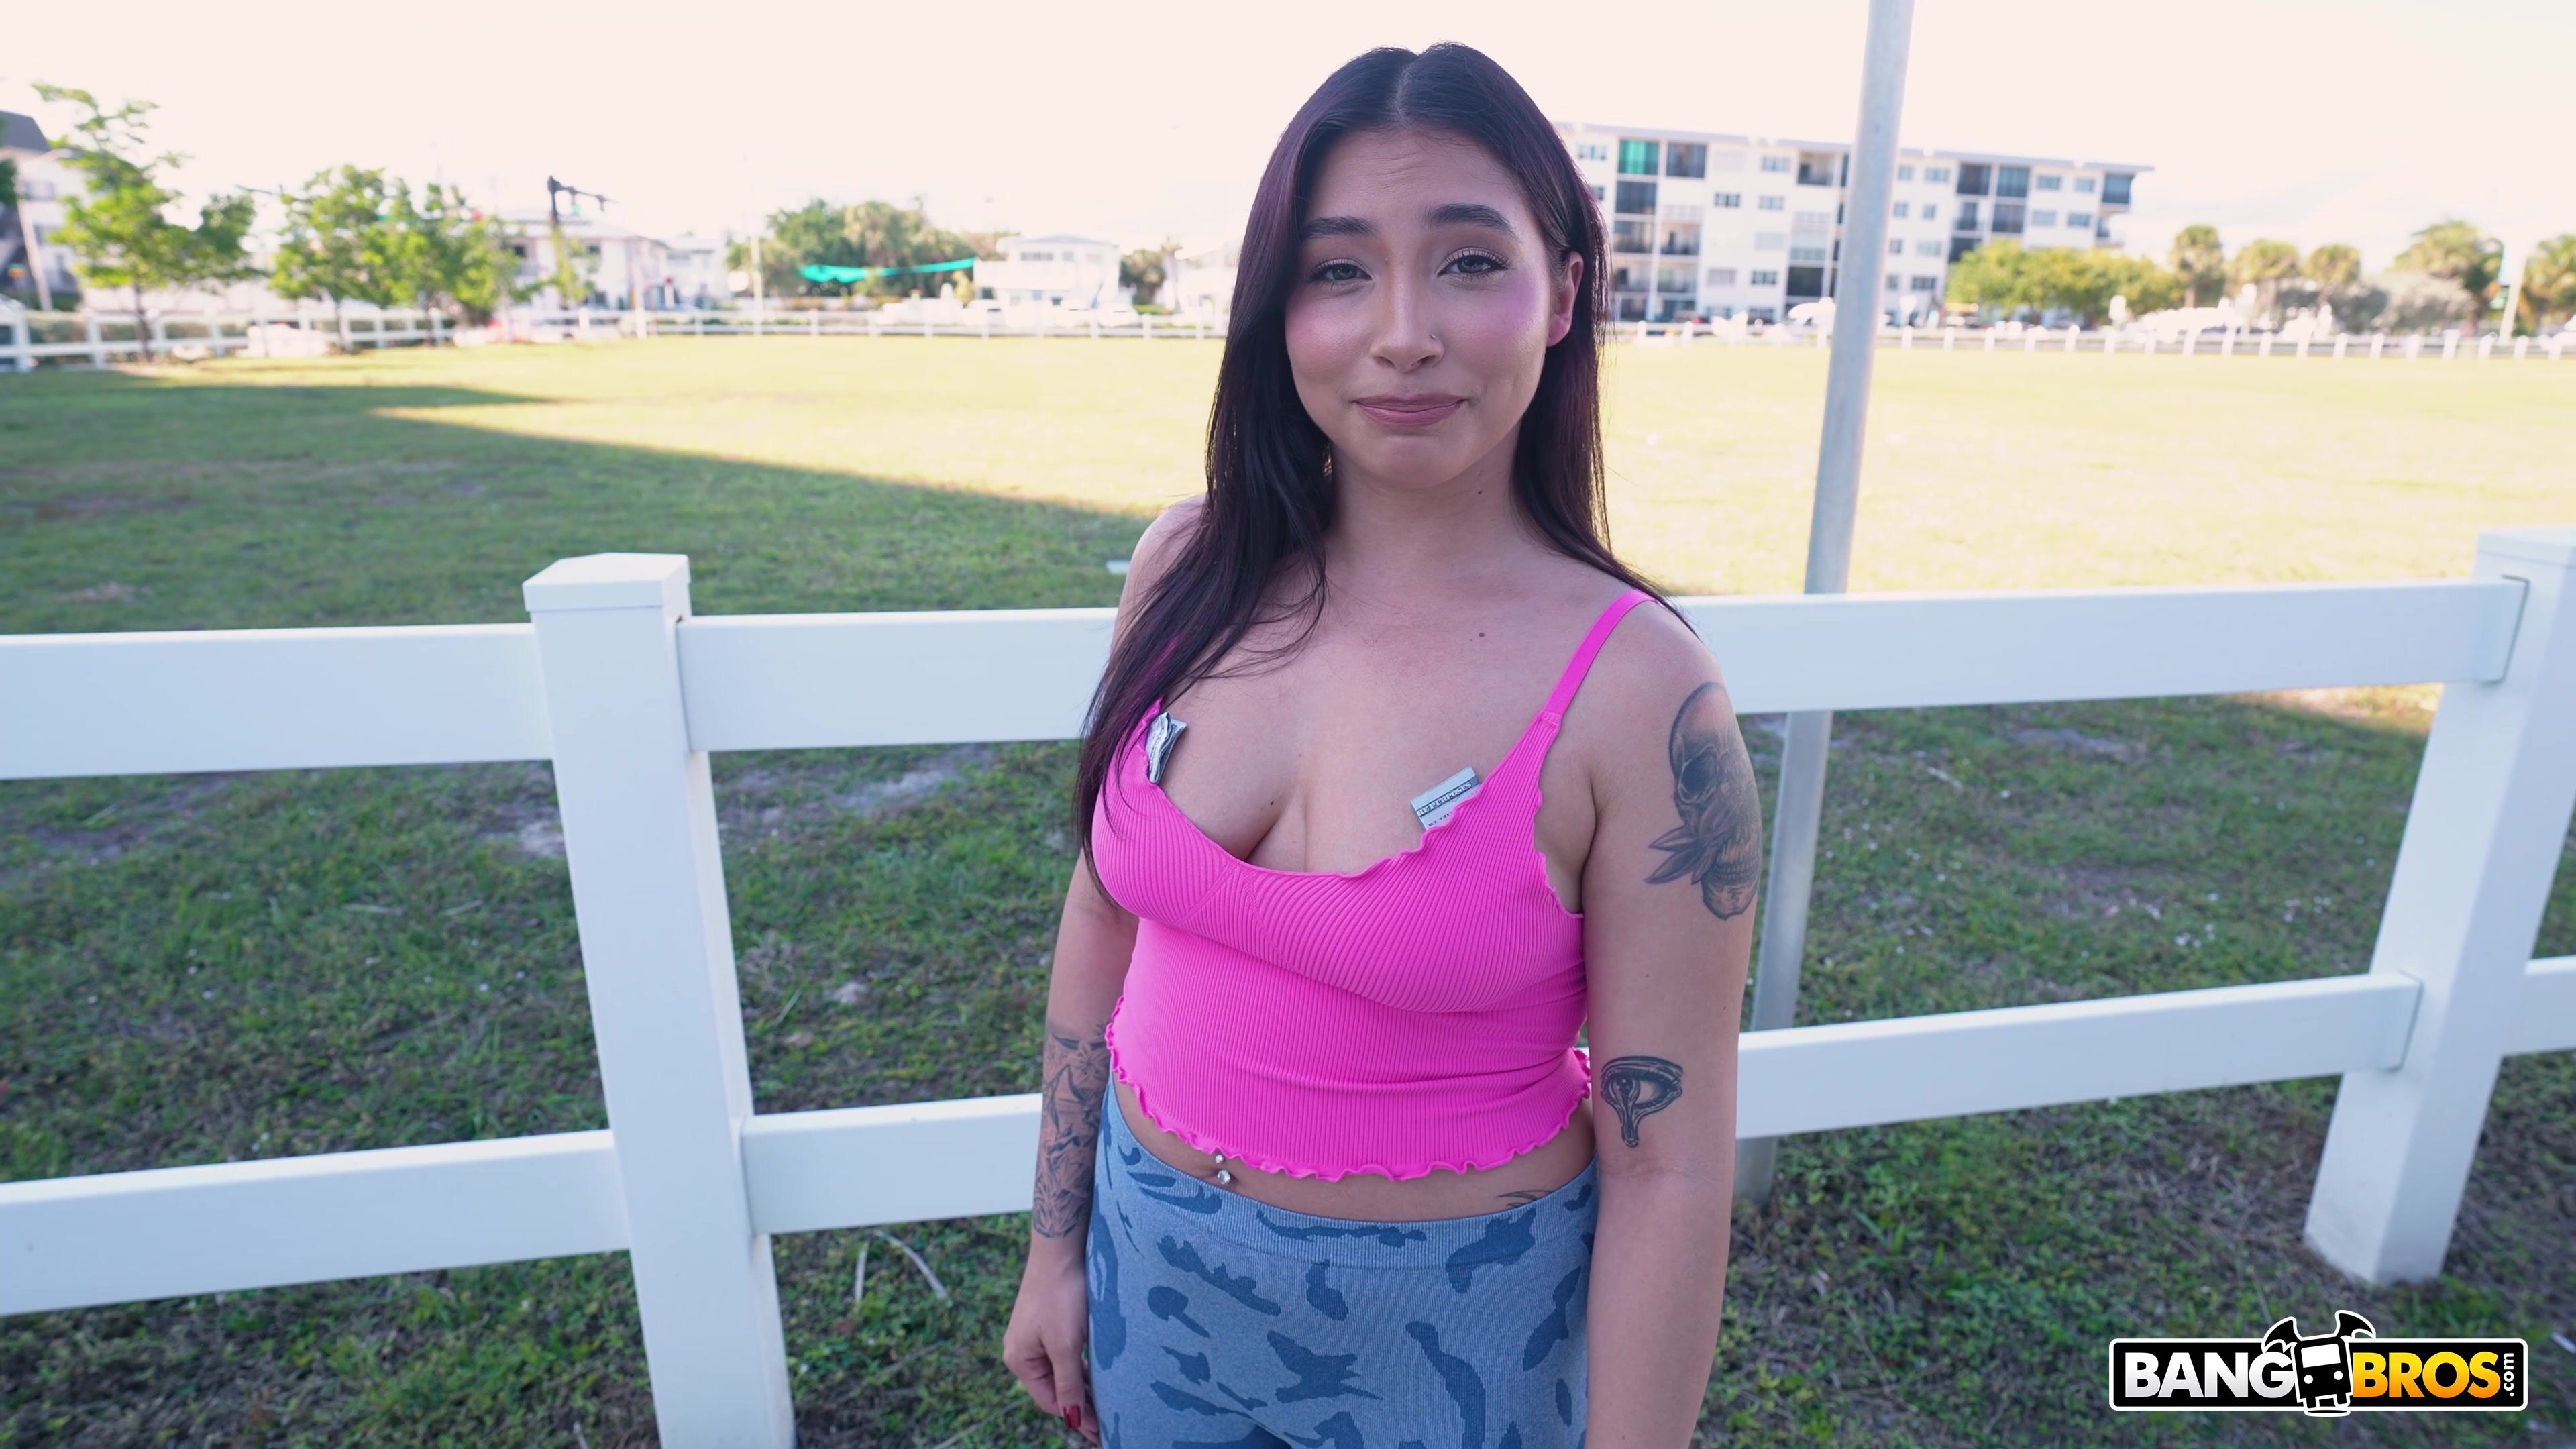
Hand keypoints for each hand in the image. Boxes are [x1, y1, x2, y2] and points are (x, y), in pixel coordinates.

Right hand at [1003, 1245, 1099, 1443]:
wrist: (1061, 1248)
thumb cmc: (1061, 1295)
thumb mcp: (1066, 1345)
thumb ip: (1069, 1382)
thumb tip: (1072, 1418)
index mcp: (1019, 1360)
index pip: (1050, 1402)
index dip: (1076, 1417)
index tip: (1101, 1431)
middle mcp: (1022, 1351)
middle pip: (1054, 1389)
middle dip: (1080, 1405)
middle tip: (1109, 1422)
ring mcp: (1034, 1337)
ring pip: (1061, 1372)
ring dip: (1083, 1386)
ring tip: (1108, 1403)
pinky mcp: (1049, 1324)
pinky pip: (1065, 1355)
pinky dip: (1082, 1367)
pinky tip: (1099, 1374)